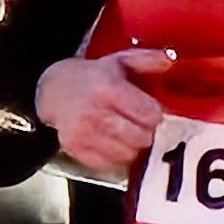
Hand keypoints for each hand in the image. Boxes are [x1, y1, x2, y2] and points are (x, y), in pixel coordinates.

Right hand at [35, 46, 172, 168]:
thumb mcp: (118, 61)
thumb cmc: (91, 78)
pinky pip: (110, 164)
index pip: (150, 114)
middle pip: (141, 137)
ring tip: (128, 133)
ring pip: (128, 154)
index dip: (156, 114)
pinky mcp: (76, 149)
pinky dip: (117, 156)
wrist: (54, 91)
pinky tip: (114, 142)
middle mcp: (94, 112)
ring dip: (133, 146)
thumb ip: (147, 59)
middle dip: (147, 132)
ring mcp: (83, 133)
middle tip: (142, 125)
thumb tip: (169, 59)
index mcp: (108, 88)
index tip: (153, 112)